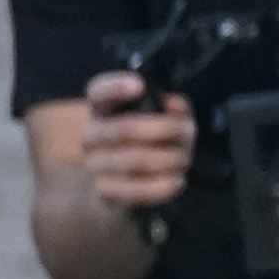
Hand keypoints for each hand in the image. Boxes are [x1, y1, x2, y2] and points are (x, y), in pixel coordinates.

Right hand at [79, 70, 198, 212]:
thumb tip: (174, 104)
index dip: (116, 87)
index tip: (140, 86)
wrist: (120, 181)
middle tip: (188, 132)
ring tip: (184, 159)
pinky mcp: (105, 192)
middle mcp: (91, 135)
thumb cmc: (147, 141)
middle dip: (167, 129)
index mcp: (101, 109)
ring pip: (136, 160)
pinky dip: (164, 186)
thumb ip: (172, 107)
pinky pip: (137, 190)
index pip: (98, 92)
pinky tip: (178, 180)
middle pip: (127, 127)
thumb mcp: (161, 119)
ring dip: (170, 158)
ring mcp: (94, 165)